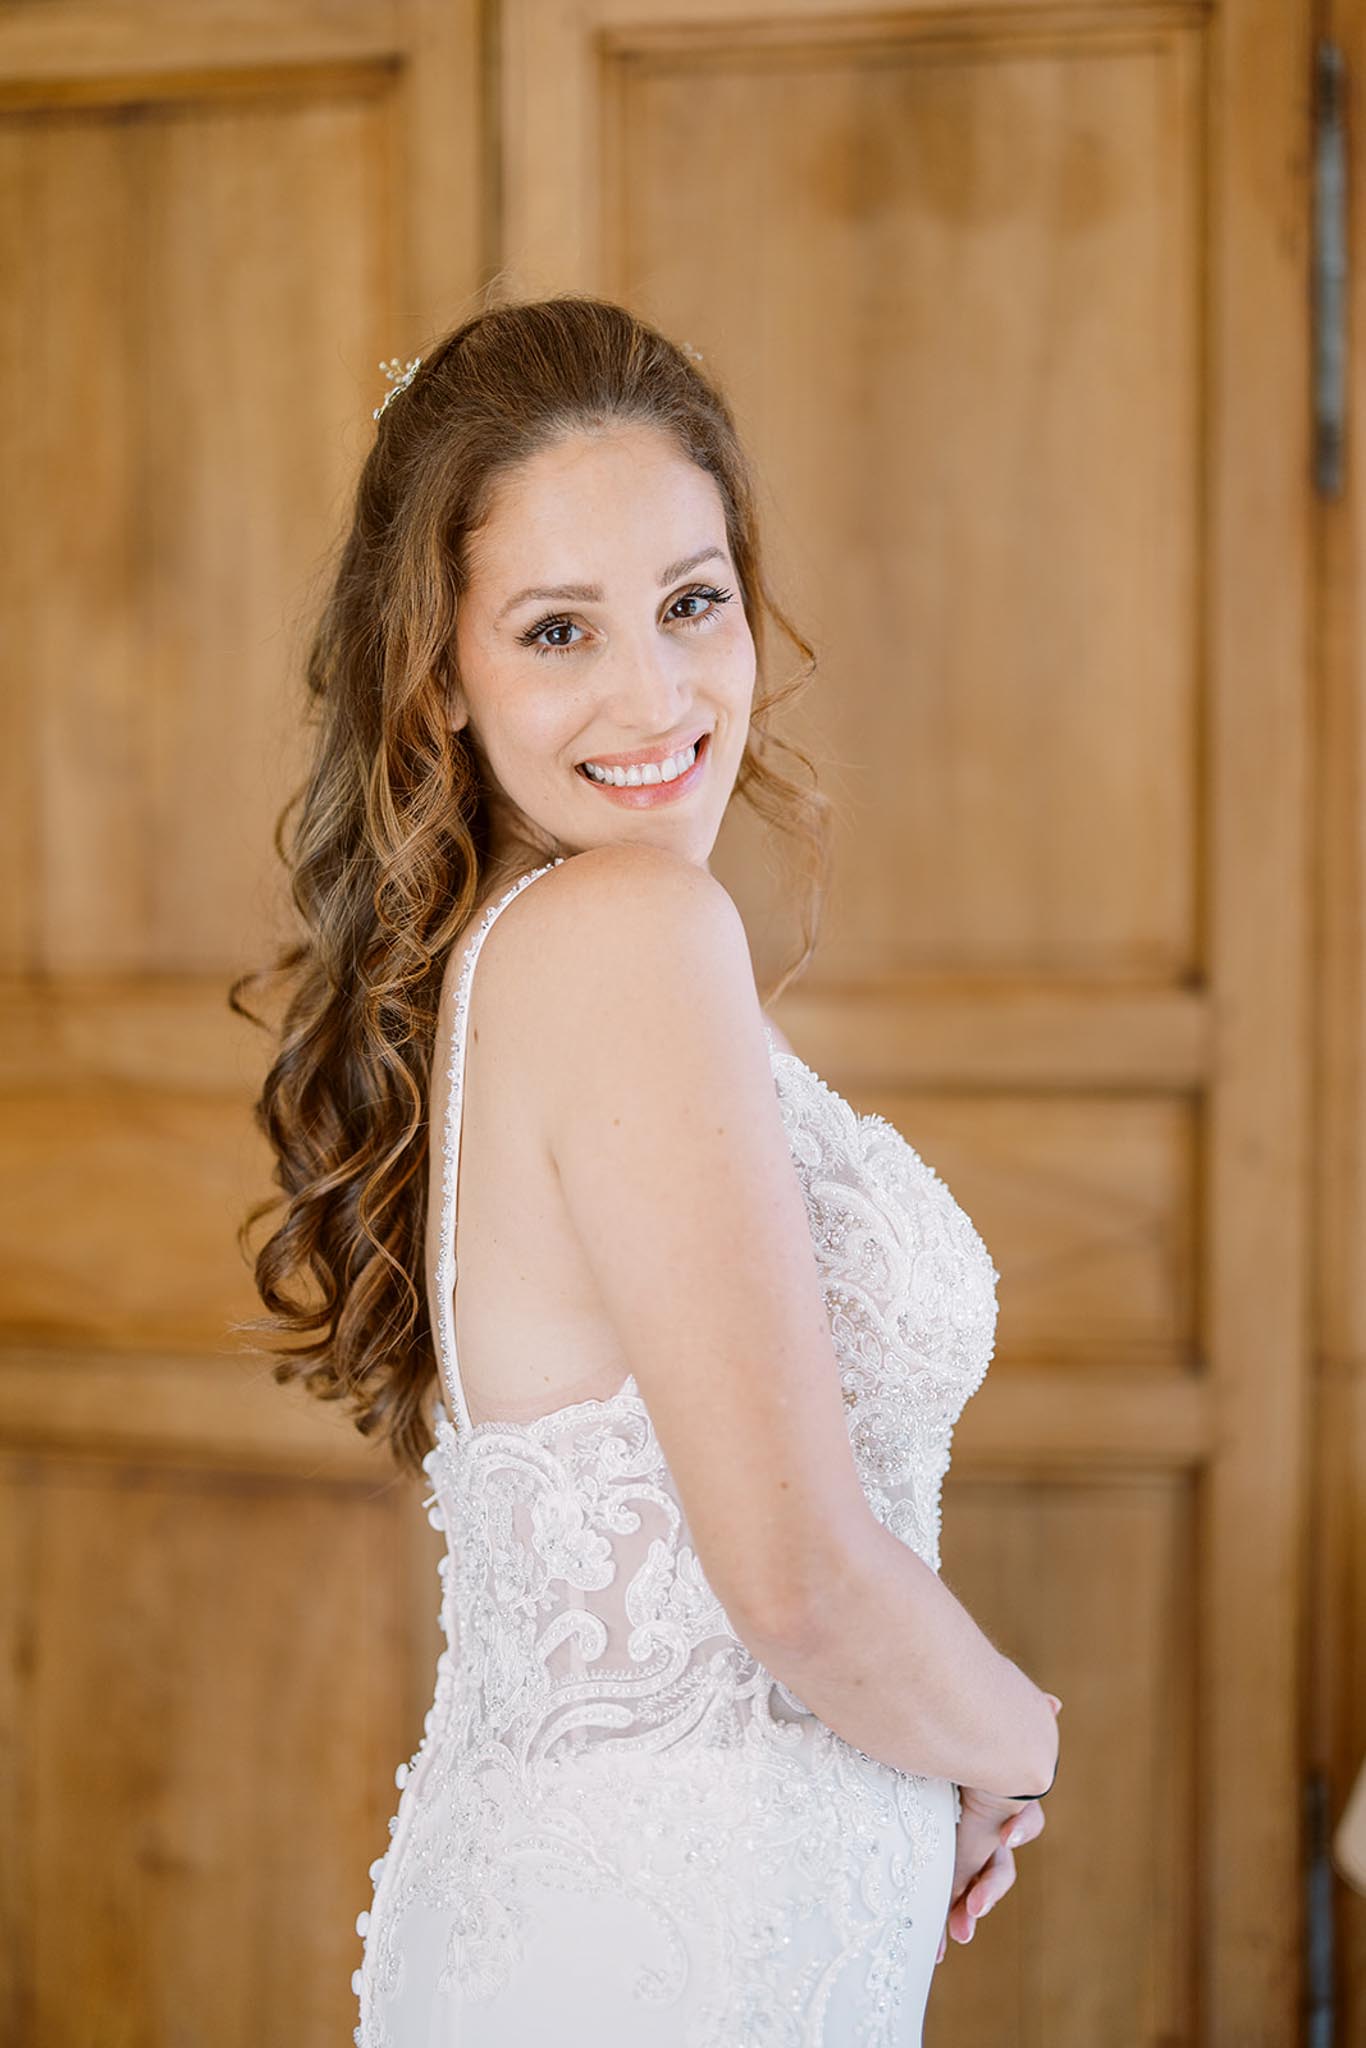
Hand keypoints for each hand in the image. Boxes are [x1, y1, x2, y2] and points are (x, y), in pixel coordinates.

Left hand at [934, 1692, 1060, 1963]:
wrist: (918, 1721)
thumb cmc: (955, 1720)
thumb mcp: (986, 1720)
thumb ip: (1017, 1718)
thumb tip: (1052, 1706)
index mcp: (1001, 1794)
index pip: (1021, 1820)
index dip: (1018, 1830)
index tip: (1006, 1836)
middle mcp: (989, 1823)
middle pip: (1001, 1864)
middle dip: (990, 1887)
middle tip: (972, 1910)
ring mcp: (966, 1840)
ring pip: (978, 1883)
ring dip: (971, 1909)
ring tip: (958, 1934)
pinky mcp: (945, 1852)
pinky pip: (950, 1888)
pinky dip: (950, 1915)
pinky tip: (938, 1951)